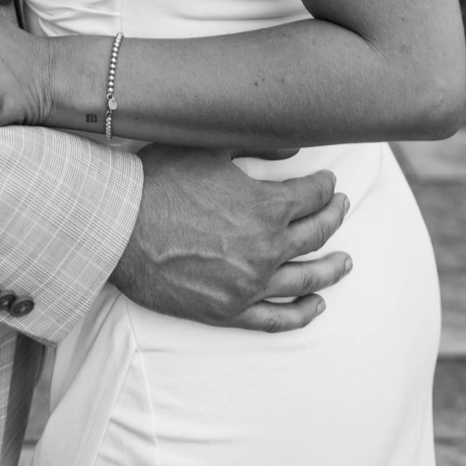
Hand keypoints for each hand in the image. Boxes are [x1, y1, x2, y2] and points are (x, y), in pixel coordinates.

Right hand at [113, 145, 351, 331]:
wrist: (119, 228)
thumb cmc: (161, 182)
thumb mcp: (212, 149)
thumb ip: (259, 146)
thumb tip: (295, 147)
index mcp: (267, 207)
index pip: (314, 195)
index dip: (326, 185)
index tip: (328, 181)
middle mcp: (267, 249)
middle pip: (317, 234)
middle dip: (334, 217)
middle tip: (342, 208)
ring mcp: (249, 284)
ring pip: (306, 280)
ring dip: (331, 269)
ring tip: (346, 262)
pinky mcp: (228, 311)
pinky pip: (276, 319)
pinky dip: (301, 314)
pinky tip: (316, 306)